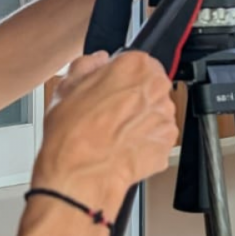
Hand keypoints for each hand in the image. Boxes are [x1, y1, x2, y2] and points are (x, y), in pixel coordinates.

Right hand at [35, 51, 176, 214]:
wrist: (81, 175)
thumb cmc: (72, 135)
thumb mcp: (66, 87)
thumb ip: (87, 65)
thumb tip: (96, 61)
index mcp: (135, 66)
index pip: (135, 61)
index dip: (119, 76)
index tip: (110, 87)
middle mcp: (156, 88)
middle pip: (149, 85)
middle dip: (133, 97)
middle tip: (109, 112)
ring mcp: (165, 117)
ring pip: (154, 112)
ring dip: (139, 119)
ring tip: (113, 133)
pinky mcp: (168, 143)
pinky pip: (157, 137)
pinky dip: (143, 142)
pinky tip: (122, 147)